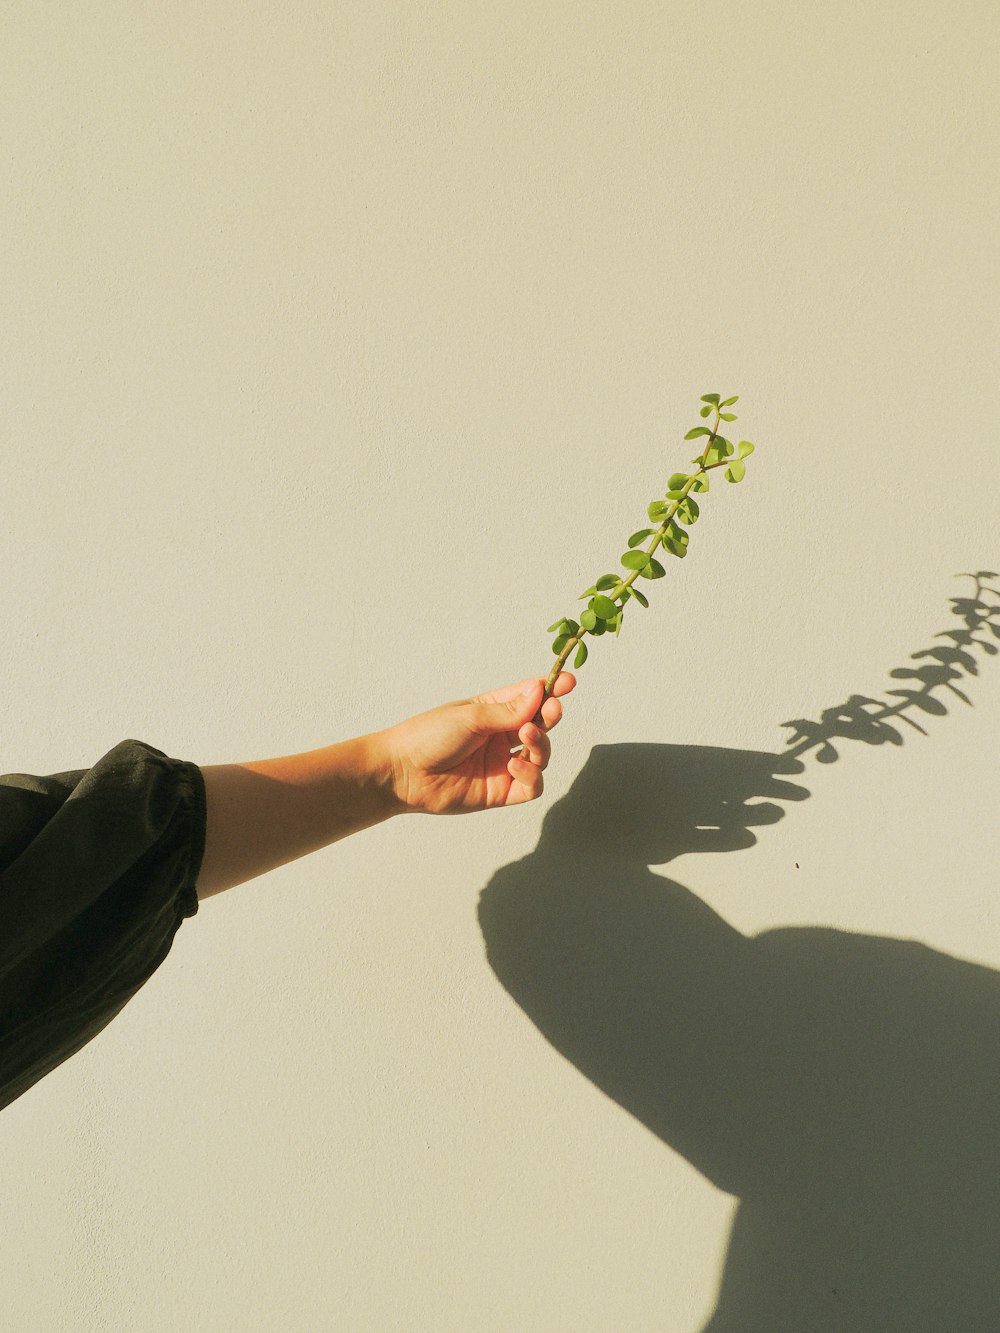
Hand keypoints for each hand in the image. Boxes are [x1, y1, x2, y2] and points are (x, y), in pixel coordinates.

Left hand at [377, 673, 575, 813]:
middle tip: (550, 710)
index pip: (529, 698)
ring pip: (541, 755)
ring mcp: (502, 765)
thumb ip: (508, 710)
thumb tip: (540, 691)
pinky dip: (531, 775)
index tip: (568, 683)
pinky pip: (531, 786)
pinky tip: (514, 765)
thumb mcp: (470, 716)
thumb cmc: (427, 736)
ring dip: (541, 745)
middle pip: (541, 725)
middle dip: (550, 717)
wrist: (402, 773)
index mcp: (491, 711)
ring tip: (526, 736)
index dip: (551, 690)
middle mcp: (500, 737)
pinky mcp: (500, 791)